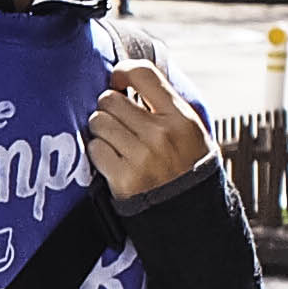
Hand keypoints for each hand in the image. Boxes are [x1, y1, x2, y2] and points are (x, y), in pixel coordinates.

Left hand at [88, 59, 211, 200]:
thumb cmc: (189, 168)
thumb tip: (130, 76)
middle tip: (118, 121)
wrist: (193, 215)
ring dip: (102, 130)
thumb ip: (165, 104)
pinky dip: (99, 153)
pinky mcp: (123, 177)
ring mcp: (141, 156)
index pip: (142, 73)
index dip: (122, 72)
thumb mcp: (192, 131)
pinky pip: (94, 149)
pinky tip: (114, 160)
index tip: (118, 80)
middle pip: (110, 99)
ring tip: (117, 141)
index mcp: (181, 117)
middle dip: (109, 108)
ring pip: (98, 122)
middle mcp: (160, 134)